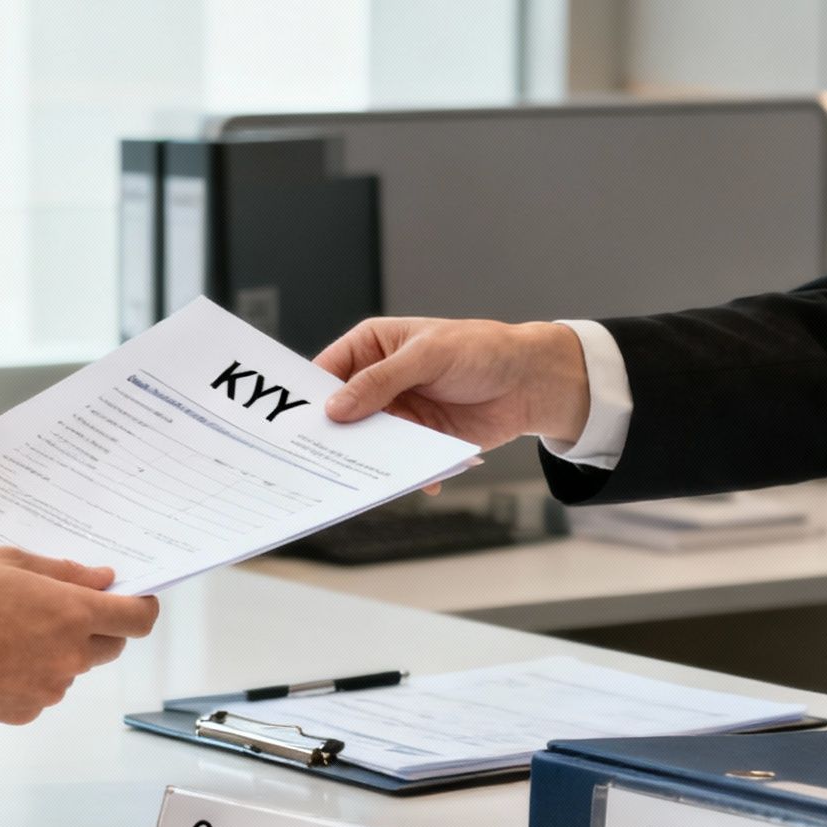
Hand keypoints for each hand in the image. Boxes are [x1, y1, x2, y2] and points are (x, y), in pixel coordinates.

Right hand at [0, 548, 161, 723]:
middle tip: (61, 606)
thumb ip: (61, 573)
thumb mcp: (5, 562)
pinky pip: (42, 690)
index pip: (138, 618)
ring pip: (73, 668)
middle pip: (112, 646)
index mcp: (71, 614)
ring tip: (11, 629)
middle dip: (99, 626)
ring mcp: (47, 689)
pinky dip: (30, 674)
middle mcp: (68, 656)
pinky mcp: (22, 712)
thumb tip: (99, 579)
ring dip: (59, 649)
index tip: (133, 597)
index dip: (141, 606)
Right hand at [314, 317, 591, 448]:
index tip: (296, 422)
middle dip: (333, 433)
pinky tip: (411, 479)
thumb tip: (337, 407)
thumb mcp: (428, 356)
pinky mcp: (416, 439)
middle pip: (341, 411)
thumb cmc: (482, 350)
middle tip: (319, 456)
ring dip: (366, 457)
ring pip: (366, 440)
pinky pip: (396, 460)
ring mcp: (396, 412)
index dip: (308, 395)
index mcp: (372, 347)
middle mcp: (378, 381)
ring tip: (362, 475)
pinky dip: (400, 472)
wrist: (531, 383)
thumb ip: (381, 381)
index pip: (327, 371)